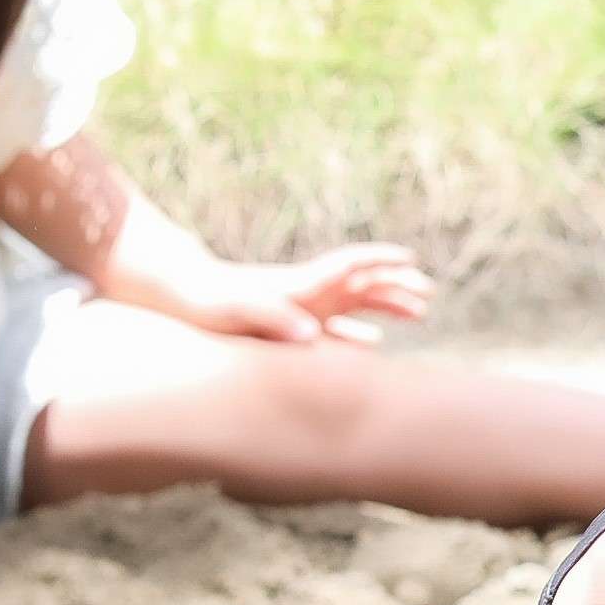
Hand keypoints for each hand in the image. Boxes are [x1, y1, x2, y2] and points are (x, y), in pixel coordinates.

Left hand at [145, 243, 431, 345]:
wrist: (175, 291)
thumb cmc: (204, 298)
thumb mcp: (237, 309)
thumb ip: (274, 318)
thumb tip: (313, 336)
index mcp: (301, 285)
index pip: (349, 266)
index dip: (380, 262)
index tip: (411, 259)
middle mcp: (307, 292)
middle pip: (362, 284)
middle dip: (396, 285)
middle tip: (429, 293)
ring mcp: (300, 306)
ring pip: (355, 304)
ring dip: (386, 307)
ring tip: (418, 312)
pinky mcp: (289, 322)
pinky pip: (335, 328)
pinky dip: (359, 334)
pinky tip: (373, 345)